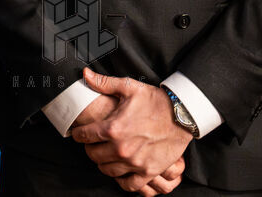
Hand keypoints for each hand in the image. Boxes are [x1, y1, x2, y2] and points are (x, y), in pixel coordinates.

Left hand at [69, 68, 192, 192]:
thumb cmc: (155, 100)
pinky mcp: (149, 171)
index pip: (84, 136)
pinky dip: (122, 181)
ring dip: (103, 163)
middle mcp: (122, 148)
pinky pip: (129, 185)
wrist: (183, 115)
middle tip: (92, 144)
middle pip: (93, 155)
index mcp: (113, 128)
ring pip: (107, 170)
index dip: (78, 134)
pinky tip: (121, 171)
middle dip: (89, 149)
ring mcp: (135, 162)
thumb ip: (104, 83)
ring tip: (105, 156)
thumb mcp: (129, 87)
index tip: (78, 133)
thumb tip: (85, 75)